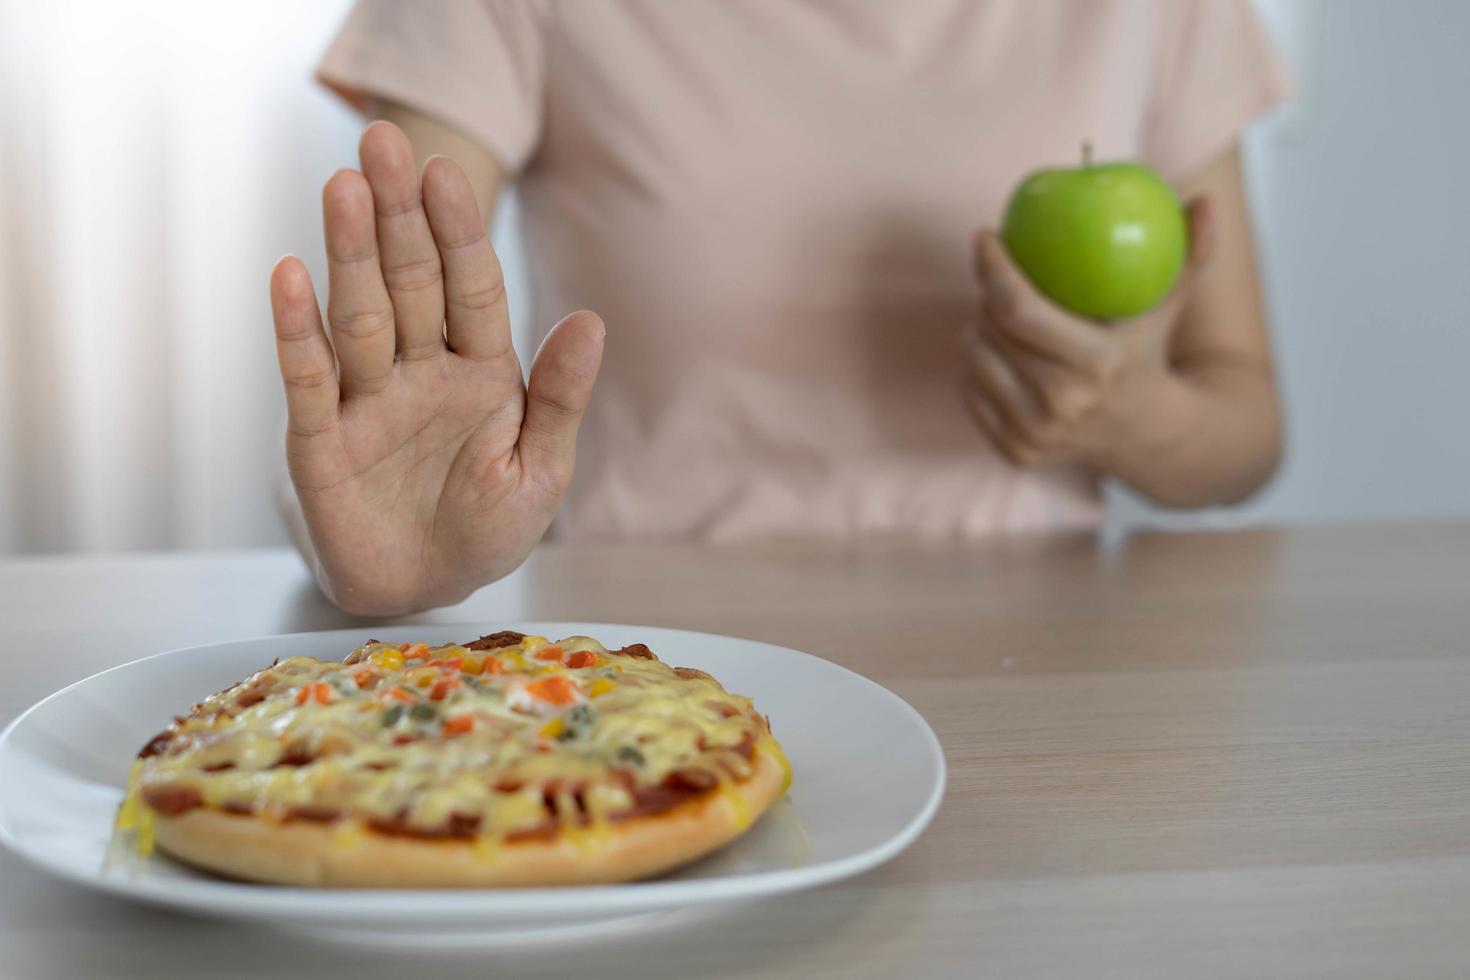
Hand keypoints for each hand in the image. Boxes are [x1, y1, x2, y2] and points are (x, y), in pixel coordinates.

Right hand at [269, 121, 603, 614]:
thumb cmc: (489, 525)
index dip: (460, 232)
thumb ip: (561, 398)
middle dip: (397, 214)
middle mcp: (419, 372)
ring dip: (349, 254)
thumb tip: (592, 320)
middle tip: (383, 140)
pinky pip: (308, 379)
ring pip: (359, 315)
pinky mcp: (318, 443)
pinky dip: (298, 332)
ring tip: (342, 186)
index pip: (470, 288)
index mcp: (481, 371)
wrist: (427, 592)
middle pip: (408, 281)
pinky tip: (288, 275)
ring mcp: (366, 401)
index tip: (446, 171)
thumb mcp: (541, 469)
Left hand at [963, 198, 1213, 470]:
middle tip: (999, 276)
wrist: (1148, 438)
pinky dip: (979, 366)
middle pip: (990, 330)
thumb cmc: (1149, 356)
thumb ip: (1192, 254)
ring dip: (979, 329)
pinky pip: (970, 391)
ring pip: (973, 359)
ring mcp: (1034, 433)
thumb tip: (1204, 202)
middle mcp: (1061, 403)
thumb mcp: (1171, 306)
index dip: (992, 268)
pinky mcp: (1014, 451)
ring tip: (1004, 318)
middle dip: (986, 294)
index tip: (986, 236)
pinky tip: (1002, 355)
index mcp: (1097, 363)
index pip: (1019, 309)